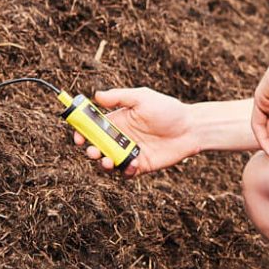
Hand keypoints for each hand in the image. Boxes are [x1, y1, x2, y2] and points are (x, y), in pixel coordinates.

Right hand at [73, 87, 195, 174]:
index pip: (92, 127)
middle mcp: (119, 138)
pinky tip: (133, 164)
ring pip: (107, 162)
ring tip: (107, 160)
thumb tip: (96, 95)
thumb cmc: (167, 110)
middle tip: (92, 150)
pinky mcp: (140, 166)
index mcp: (116, 121)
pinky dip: (124, 171)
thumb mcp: (143, 98)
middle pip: (96, 147)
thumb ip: (119, 97)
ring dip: (102, 163)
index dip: (81, 131)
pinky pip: (126, 173)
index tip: (77, 134)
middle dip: (89, 150)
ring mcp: (129, 153)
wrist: (191, 128)